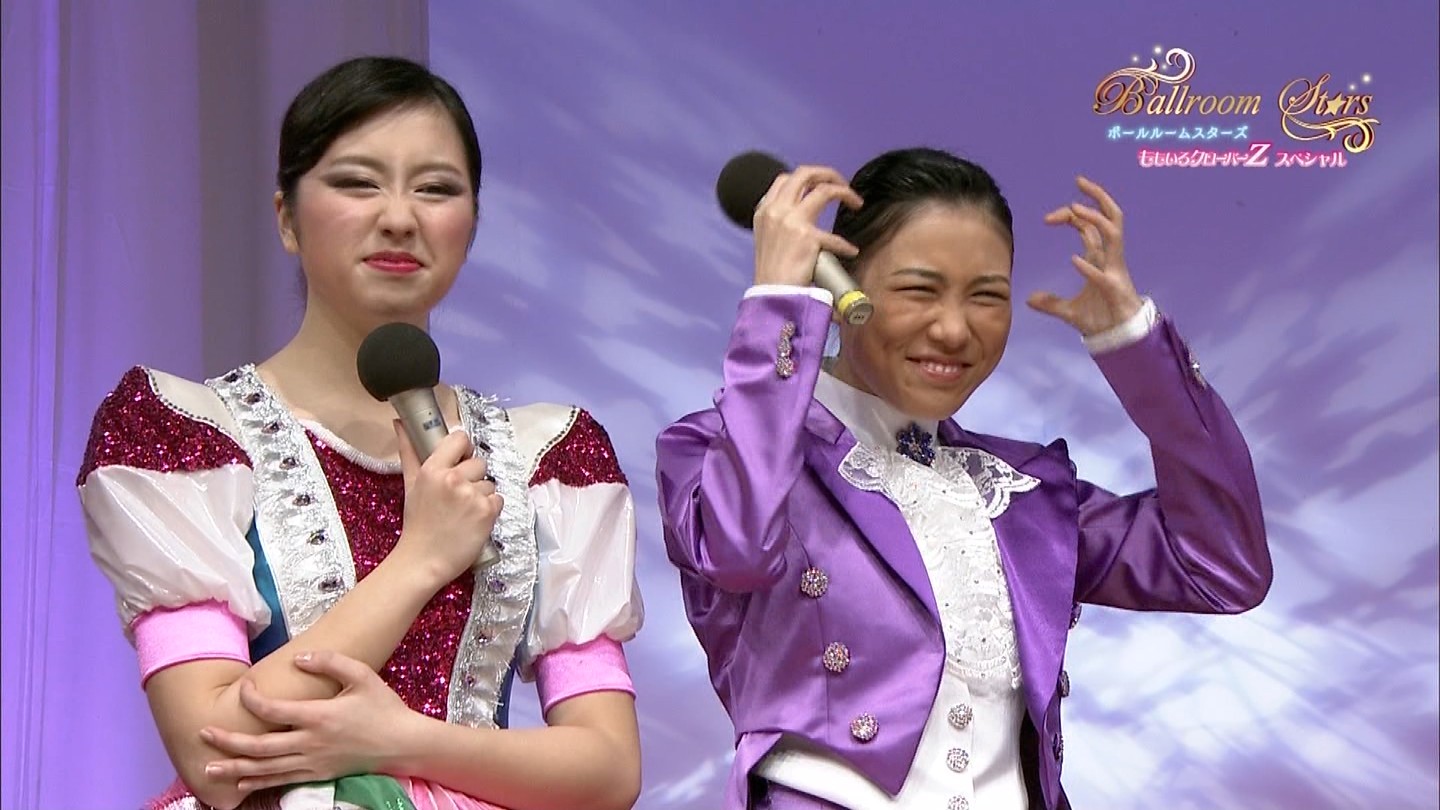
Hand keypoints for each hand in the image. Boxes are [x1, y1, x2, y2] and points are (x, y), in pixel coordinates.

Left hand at [200, 651, 421, 792]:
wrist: (402, 744)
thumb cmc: (384, 707)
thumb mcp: (362, 675)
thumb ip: (330, 662)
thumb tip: (299, 657)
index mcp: (320, 716)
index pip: (273, 710)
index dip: (252, 700)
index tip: (243, 688)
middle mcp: (311, 743)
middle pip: (259, 747)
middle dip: (228, 742)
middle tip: (203, 733)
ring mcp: (313, 762)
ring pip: (265, 769)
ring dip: (234, 769)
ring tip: (207, 767)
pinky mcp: (318, 774)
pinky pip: (281, 781)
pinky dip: (257, 783)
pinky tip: (240, 783)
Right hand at [393, 421, 502, 584]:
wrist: (423, 561)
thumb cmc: (417, 523)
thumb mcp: (410, 484)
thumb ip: (409, 451)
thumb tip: (400, 423)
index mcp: (433, 469)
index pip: (460, 439)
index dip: (463, 450)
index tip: (460, 462)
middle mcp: (453, 478)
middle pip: (479, 462)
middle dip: (472, 478)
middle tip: (457, 498)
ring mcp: (472, 495)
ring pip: (489, 483)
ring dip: (480, 497)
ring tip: (463, 513)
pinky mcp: (487, 511)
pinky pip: (498, 499)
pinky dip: (490, 510)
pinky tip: (474, 521)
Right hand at [752, 165, 862, 286]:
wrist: (771, 295)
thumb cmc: (770, 273)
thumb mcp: (766, 239)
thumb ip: (780, 222)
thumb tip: (802, 214)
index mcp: (765, 210)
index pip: (785, 179)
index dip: (806, 177)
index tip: (820, 185)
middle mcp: (777, 210)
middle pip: (805, 173)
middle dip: (828, 173)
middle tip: (842, 184)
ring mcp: (792, 221)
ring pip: (824, 189)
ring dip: (845, 193)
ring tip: (856, 202)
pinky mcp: (808, 237)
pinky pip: (835, 237)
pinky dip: (846, 245)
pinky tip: (851, 251)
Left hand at [1028, 176, 1143, 334]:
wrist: (1120, 340)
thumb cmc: (1101, 320)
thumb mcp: (1069, 310)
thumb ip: (1050, 302)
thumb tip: (1029, 298)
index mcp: (1100, 258)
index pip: (1089, 226)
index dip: (1071, 214)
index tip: (1048, 217)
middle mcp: (1110, 259)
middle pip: (1110, 218)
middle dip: (1097, 197)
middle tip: (1079, 181)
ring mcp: (1115, 272)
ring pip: (1114, 234)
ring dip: (1096, 219)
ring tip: (1076, 209)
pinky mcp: (1115, 290)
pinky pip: (1103, 274)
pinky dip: (1088, 266)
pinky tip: (1074, 259)